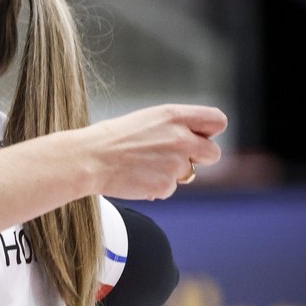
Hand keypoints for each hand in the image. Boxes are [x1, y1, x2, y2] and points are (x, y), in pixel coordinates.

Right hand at [84, 105, 225, 200]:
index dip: (208, 132)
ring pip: (188, 174)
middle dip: (198, 158)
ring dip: (171, 174)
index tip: (197, 137)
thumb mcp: (147, 120)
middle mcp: (181, 138)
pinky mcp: (166, 184)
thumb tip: (194, 141)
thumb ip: (175, 128)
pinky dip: (155, 186)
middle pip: (213, 153)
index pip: (217, 121)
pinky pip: (169, 189)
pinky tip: (135, 177)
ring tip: (142, 166)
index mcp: (174, 116)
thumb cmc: (111, 139)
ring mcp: (175, 163)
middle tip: (173, 158)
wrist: (88, 159)